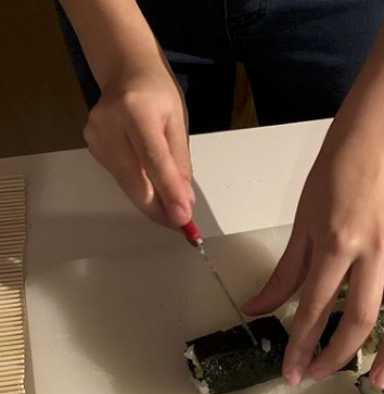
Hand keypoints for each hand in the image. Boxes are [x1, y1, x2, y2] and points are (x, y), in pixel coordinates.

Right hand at [83, 65, 193, 227]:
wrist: (125, 71)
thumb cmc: (157, 94)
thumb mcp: (177, 123)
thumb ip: (180, 163)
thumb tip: (184, 202)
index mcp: (136, 110)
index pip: (154, 159)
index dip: (169, 192)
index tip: (183, 218)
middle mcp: (109, 123)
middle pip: (135, 180)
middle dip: (160, 209)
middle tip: (182, 226)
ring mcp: (96, 136)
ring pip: (128, 185)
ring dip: (153, 203)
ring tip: (173, 210)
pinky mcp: (92, 148)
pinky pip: (122, 179)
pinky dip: (141, 190)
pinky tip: (155, 190)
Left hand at [243, 138, 383, 388]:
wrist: (366, 149)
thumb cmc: (329, 185)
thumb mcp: (300, 229)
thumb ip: (283, 275)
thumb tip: (255, 310)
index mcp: (335, 245)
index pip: (315, 307)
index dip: (300, 344)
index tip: (290, 373)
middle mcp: (371, 251)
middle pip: (360, 315)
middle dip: (337, 354)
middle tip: (319, 376)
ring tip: (380, 380)